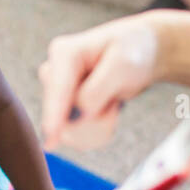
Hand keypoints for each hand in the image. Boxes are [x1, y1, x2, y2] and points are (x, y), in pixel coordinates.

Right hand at [39, 14, 162, 149]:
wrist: (139, 53)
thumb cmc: (131, 51)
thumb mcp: (122, 63)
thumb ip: (98, 88)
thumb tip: (82, 113)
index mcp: (64, 53)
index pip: (57, 90)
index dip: (54, 114)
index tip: (51, 138)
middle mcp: (54, 73)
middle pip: (63, 115)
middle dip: (93, 120)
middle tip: (115, 104)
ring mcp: (58, 94)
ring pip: (70, 131)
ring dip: (98, 126)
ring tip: (113, 104)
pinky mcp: (64, 110)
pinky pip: (77, 135)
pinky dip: (98, 130)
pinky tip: (107, 111)